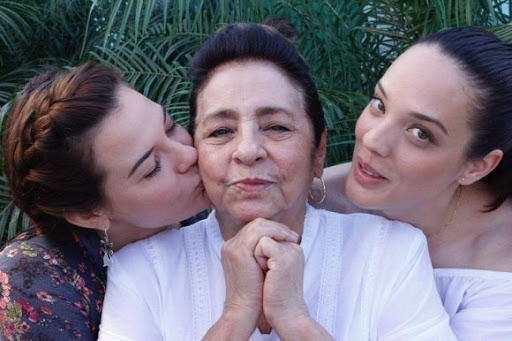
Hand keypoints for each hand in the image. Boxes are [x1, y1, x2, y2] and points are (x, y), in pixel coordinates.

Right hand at [218, 218, 299, 334]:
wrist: (244, 309)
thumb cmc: (255, 293)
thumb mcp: (258, 268)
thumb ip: (263, 254)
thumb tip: (279, 243)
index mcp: (233, 248)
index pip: (254, 229)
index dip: (273, 230)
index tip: (289, 236)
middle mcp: (230, 245)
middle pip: (256, 224)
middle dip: (277, 227)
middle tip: (293, 235)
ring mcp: (233, 247)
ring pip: (258, 225)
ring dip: (278, 229)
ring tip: (292, 237)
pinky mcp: (239, 252)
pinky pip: (259, 233)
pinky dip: (274, 233)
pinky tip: (286, 240)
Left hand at [254, 235, 308, 333]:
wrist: (285, 316)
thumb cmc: (274, 296)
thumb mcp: (272, 269)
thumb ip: (267, 253)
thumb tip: (251, 241)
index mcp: (293, 249)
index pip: (268, 232)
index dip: (258, 249)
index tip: (266, 270)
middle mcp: (294, 247)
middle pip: (264, 231)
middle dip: (257, 249)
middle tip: (265, 272)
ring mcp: (290, 250)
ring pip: (261, 236)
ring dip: (256, 253)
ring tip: (265, 272)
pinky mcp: (283, 257)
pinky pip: (261, 244)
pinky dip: (257, 258)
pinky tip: (265, 274)